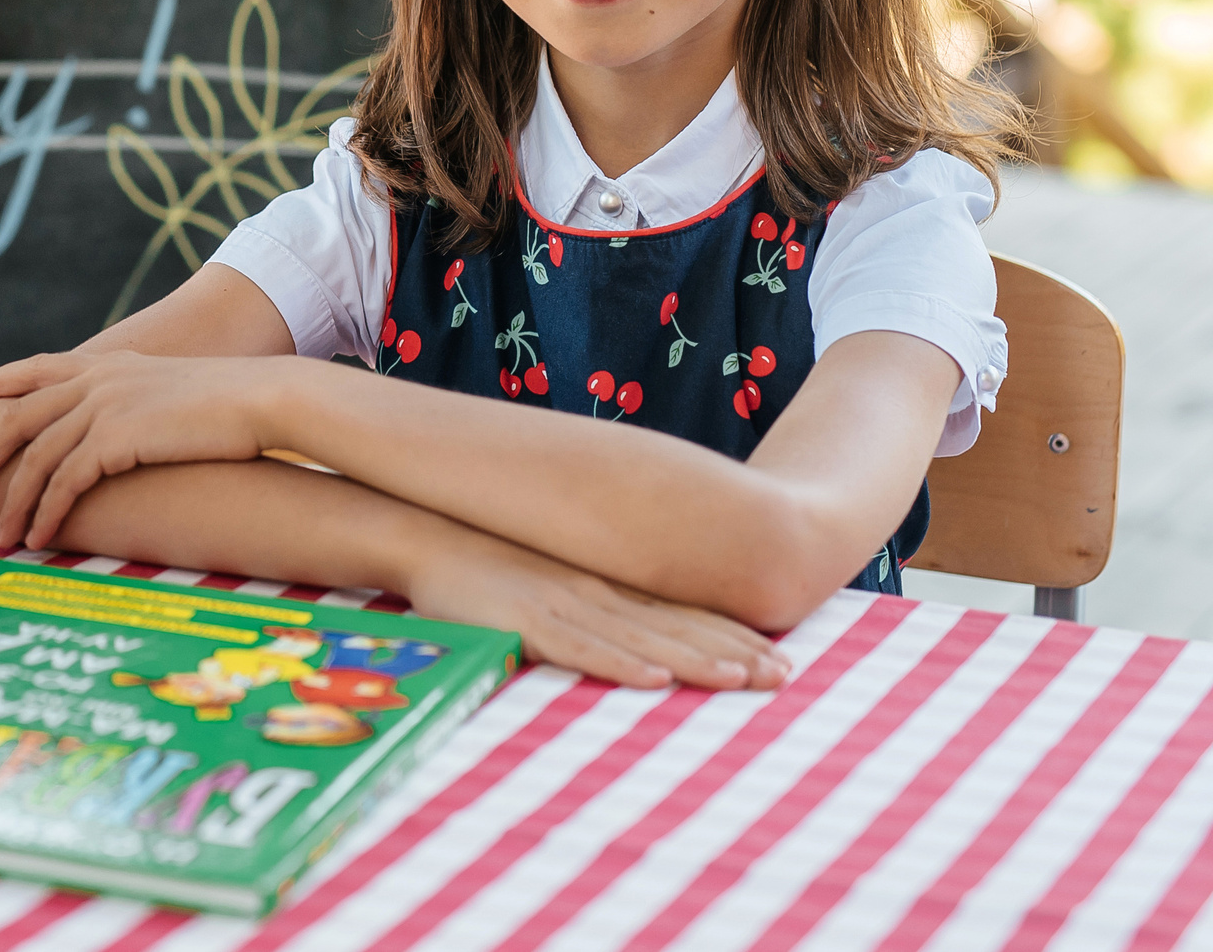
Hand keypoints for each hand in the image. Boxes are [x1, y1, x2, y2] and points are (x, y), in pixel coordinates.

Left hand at [0, 350, 278, 548]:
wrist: (262, 399)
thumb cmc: (230, 405)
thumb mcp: (173, 391)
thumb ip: (138, 400)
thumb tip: (129, 426)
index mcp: (109, 364)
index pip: (37, 367)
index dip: (0, 381)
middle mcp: (98, 379)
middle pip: (17, 415)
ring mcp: (103, 405)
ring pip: (36, 458)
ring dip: (12, 503)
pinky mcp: (116, 437)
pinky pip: (64, 482)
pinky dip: (45, 513)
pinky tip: (37, 538)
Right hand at [407, 527, 793, 692]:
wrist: (427, 532)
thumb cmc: (489, 562)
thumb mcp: (554, 581)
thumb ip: (597, 604)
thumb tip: (642, 635)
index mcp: (607, 584)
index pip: (683, 612)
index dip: (734, 635)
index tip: (782, 657)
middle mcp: (596, 591)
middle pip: (677, 625)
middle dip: (734, 652)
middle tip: (786, 676)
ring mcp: (562, 604)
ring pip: (640, 637)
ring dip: (693, 659)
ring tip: (741, 679)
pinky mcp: (524, 621)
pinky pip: (578, 648)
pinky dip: (618, 662)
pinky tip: (652, 677)